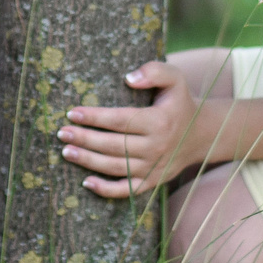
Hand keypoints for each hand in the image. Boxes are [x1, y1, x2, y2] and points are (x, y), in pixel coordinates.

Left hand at [56, 59, 202, 197]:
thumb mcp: (175, 79)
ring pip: (115, 167)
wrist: (201, 135)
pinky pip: (126, 190)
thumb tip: (128, 78)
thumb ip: (154, 71)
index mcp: (158, 121)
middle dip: (84, 139)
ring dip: (88, 161)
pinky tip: (86, 182)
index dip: (94, 117)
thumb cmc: (179, 103)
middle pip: (113, 145)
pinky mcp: (152, 182)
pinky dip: (106, 190)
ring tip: (66, 151)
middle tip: (61, 132)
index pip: (119, 120)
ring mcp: (153, 167)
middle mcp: (156, 147)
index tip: (72, 113)